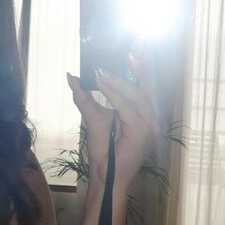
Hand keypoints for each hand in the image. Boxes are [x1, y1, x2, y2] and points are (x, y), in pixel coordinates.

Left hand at [66, 56, 158, 190]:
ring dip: (118, 82)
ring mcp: (150, 125)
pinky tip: (103, 84)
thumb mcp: (94, 117)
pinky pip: (128, 108)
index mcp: (145, 113)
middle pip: (147, 87)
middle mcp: (152, 118)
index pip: (146, 85)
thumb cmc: (104, 149)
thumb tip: (72, 76)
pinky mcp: (143, 131)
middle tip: (128, 51)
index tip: (134, 50)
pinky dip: (114, 94)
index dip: (142, 67)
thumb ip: (85, 97)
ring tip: (101, 72)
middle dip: (139, 68)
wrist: (106, 175)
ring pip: (136, 95)